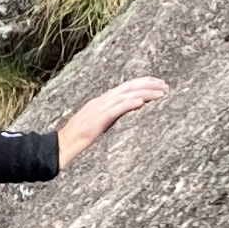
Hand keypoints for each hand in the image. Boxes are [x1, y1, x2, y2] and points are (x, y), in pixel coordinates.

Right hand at [55, 77, 170, 168]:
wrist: (62, 145)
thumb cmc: (79, 137)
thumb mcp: (99, 123)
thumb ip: (113, 116)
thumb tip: (130, 112)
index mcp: (102, 101)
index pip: (125, 87)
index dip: (143, 82)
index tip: (158, 83)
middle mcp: (101, 101)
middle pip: (128, 87)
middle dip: (149, 84)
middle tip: (166, 86)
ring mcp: (99, 109)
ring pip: (126, 95)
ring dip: (145, 93)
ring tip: (161, 93)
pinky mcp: (98, 120)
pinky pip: (116, 109)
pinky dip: (129, 104)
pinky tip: (142, 102)